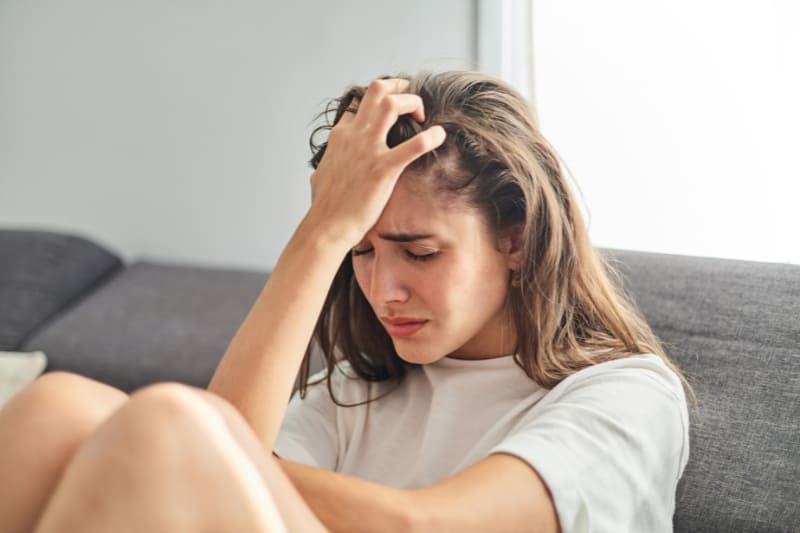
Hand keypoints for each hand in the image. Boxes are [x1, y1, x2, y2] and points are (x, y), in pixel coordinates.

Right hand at [306, 78, 446, 247]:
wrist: (327, 227)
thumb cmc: (324, 207)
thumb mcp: (319, 178)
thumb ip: (323, 168)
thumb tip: (318, 173)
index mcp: (340, 136)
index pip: (358, 104)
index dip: (376, 101)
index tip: (391, 108)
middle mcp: (353, 136)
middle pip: (377, 90)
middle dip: (399, 87)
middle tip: (413, 98)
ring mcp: (368, 150)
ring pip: (392, 104)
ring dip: (412, 102)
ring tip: (422, 115)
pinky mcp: (383, 169)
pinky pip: (413, 145)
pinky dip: (430, 137)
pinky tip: (440, 136)